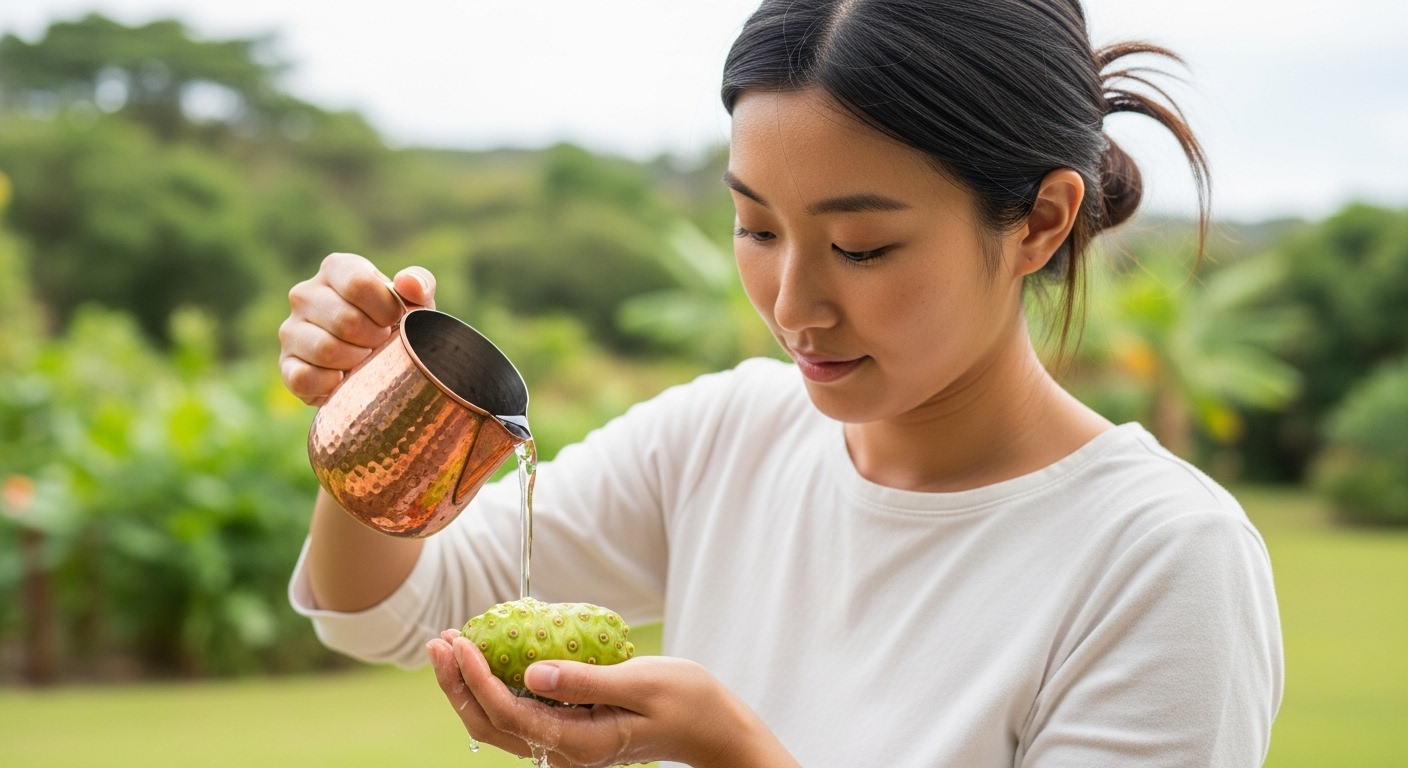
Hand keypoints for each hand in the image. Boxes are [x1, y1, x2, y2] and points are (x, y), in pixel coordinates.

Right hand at [279, 253, 436, 405]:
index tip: (394, 321)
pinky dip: (332, 385)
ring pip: (325, 350)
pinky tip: (345, 379)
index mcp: (336, 269)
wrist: (379, 365)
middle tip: (380, 344)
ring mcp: (291, 330)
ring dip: (357, 362)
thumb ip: (419, 285)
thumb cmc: (396, 325)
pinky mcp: (286, 364)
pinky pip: (304, 377)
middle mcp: (305, 294)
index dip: (386, 310)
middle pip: (345, 320)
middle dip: (375, 339)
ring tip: (365, 360)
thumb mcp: (415, 303)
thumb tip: (409, 283)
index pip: (358, 284)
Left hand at [426, 630, 799, 767]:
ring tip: (450, 646)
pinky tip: (485, 658)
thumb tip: (532, 674)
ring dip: (468, 686)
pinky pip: (518, 713)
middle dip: (457, 684)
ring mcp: (564, 744)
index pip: (509, 712)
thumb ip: (584, 680)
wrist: (710, 726)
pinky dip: (493, 687)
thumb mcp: (639, 681)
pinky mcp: (568, 731)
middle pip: (490, 724)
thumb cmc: (684, 699)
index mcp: (579, 742)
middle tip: (439, 640)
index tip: (459, 641)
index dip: (476, 678)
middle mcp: (564, 750)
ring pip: (498, 722)